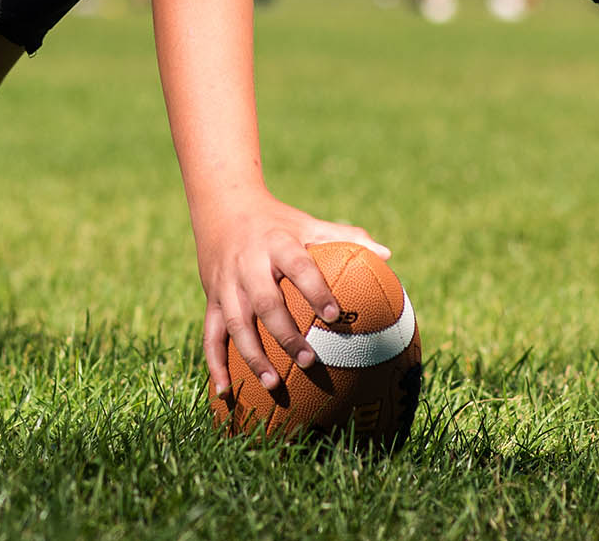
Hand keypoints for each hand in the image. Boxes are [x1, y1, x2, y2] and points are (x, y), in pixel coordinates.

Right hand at [194, 190, 389, 398]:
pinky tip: (227, 392)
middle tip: (310, 362)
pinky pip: (210, 335)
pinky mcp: (211, 299)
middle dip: (285, 334)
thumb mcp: (308, 224)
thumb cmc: (277, 223)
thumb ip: (345, 238)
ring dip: (252, 356)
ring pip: (235, 323)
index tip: (334, 315)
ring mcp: (226, 284)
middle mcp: (248, 264)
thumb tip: (388, 256)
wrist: (222, 206)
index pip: (297, 266)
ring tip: (274, 384)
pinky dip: (216, 364)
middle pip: (265, 302)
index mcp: (276, 243)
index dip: (315, 289)